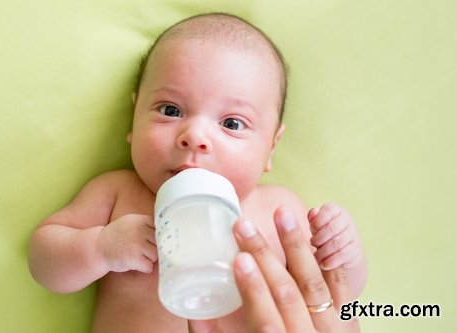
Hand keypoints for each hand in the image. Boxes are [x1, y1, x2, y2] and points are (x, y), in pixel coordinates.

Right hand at [97, 214, 156, 272]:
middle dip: (152, 249)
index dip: (158, 238)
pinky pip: (149, 266)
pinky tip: (135, 263)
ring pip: (155, 255)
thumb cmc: (119, 237)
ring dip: (148, 259)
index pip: (161, 229)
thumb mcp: (131, 223)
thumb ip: (147, 225)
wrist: (98, 247)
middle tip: (141, 250)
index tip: (153, 242)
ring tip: (137, 256)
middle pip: (160, 243)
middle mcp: (140, 230)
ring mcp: (136, 244)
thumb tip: (171, 234)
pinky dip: (144, 268)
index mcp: (141, 220)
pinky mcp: (133, 258)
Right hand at [189, 208, 359, 332]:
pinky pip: (342, 285)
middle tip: (244, 226)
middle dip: (265, 256)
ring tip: (284, 216)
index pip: (267, 318)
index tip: (239, 258)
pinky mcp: (348, 319)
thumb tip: (196, 318)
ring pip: (316, 283)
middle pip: (289, 293)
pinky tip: (317, 231)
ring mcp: (335, 328)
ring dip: (298, 246)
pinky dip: (329, 256)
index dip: (253, 288)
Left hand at [308, 203, 361, 269]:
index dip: (317, 222)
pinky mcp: (356, 249)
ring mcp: (353, 234)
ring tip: (316, 255)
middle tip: (312, 244)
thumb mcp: (316, 225)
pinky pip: (343, 254)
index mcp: (335, 210)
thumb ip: (312, 218)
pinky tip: (323, 264)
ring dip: (323, 251)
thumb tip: (314, 212)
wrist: (340, 252)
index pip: (327, 211)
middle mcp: (346, 219)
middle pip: (332, 228)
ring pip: (337, 242)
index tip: (312, 231)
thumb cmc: (323, 234)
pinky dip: (330, 261)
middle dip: (319, 238)